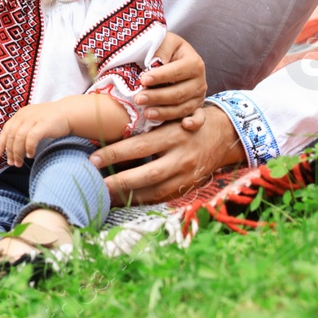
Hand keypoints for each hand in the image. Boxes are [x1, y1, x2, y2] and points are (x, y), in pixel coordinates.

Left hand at [0, 103, 73, 167]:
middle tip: (12, 163)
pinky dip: (29, 148)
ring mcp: (33, 119)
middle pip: (11, 135)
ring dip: (17, 152)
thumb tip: (12, 148)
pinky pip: (31, 138)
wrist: (68, 113)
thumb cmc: (50, 120)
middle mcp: (24, 115)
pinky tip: (30, 155)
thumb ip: (23, 130)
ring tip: (20, 162)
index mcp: (20, 115)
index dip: (0, 143)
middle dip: (10, 151)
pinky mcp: (42, 124)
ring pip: (19, 137)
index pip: (6, 130)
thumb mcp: (33, 121)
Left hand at [90, 105, 243, 204]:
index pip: (140, 146)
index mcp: (173, 135)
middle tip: (97, 181)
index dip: (115, 154)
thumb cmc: (187, 121)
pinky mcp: (190, 187)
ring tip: (106, 195)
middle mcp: (181, 157)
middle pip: (147, 173)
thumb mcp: (169, 117)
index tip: (94, 159)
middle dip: (120, 180)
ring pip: (156, 191)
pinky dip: (144, 200)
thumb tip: (110, 136)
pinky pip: (164, 198)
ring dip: (129, 195)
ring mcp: (187, 175)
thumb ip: (146, 127)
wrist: (224, 134)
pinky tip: (126, 200)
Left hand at [135, 32, 207, 127]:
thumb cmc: (165, 48)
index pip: (177, 71)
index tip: (143, 80)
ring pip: (182, 108)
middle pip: (179, 93)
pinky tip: (184, 125)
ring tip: (146, 113)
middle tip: (138, 99)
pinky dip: (194, 123)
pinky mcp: (196, 108)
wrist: (174, 57)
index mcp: (194, 63)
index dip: (160, 76)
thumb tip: (155, 65)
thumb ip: (161, 50)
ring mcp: (199, 96)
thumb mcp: (164, 42)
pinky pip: (198, 118)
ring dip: (164, 112)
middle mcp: (199, 81)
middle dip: (157, 97)